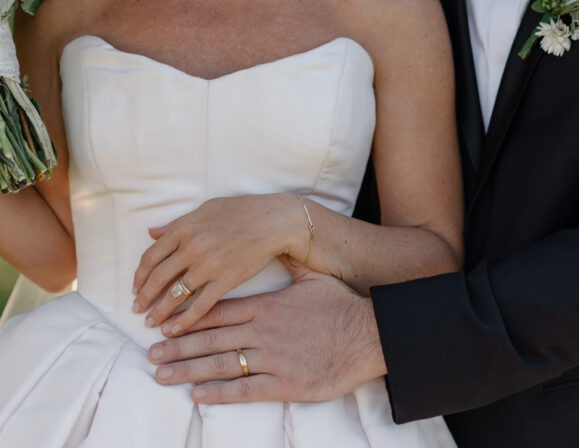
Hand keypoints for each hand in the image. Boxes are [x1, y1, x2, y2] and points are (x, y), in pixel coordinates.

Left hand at [132, 194, 293, 332]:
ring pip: (175, 295)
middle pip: (158, 278)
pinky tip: (175, 330)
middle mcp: (192, 247)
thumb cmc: (240, 210)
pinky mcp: (225, 281)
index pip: (151, 256)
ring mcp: (208, 265)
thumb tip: (151, 232)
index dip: (140, 275)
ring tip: (151, 323)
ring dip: (159, 312)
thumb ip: (176, 223)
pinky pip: (199, 306)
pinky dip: (184, 321)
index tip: (136, 287)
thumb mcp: (205, 209)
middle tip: (136, 310)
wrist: (272, 221)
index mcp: (184, 228)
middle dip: (144, 297)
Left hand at [147, 267, 386, 403]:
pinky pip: (245, 389)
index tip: (165, 321)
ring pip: (220, 363)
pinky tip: (197, 394)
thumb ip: (289, 264)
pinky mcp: (284, 383)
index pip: (218, 310)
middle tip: (150, 350)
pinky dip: (219, 392)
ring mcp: (272, 358)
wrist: (367, 335)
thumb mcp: (312, 278)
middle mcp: (262, 330)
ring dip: (188, 369)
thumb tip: (280, 244)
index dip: (188, 316)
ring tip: (161, 373)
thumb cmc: (341, 306)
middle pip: (211, 337)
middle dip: (177, 344)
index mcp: (266, 305)